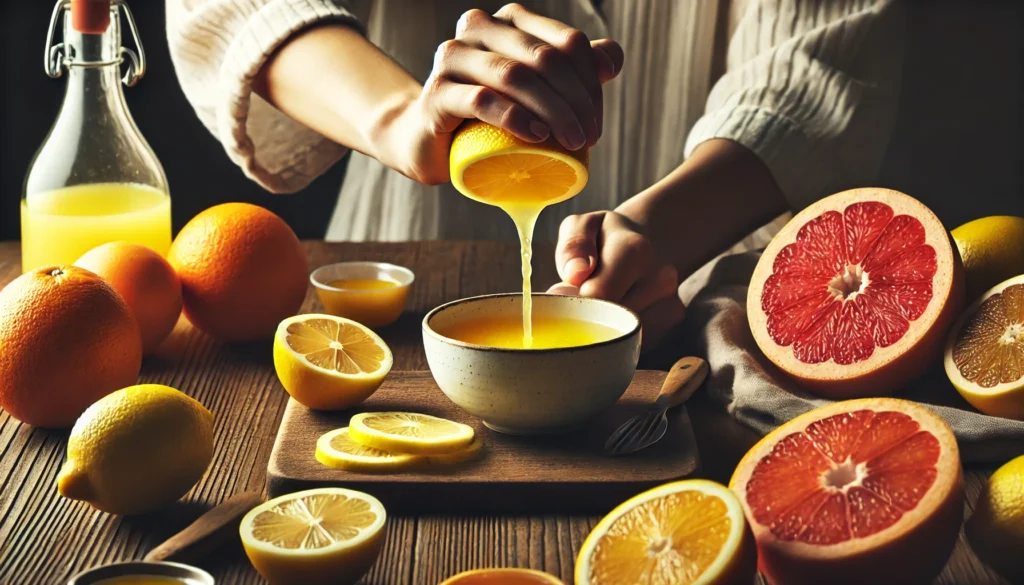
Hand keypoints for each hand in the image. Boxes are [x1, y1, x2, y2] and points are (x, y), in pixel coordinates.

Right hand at [374, 3, 623, 184]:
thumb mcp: (536, 92)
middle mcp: (478, 29)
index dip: (590, 83)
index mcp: (509, 22)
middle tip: (587, 138)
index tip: (595, 125)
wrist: (427, 141)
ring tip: (570, 142)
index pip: (567, 43)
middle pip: (545, 57)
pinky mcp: (437, 93)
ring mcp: (453, 58)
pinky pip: (481, 99)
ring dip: (552, 110)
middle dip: (575, 100)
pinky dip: (514, 117)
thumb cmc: (487, 117)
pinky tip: (536, 136)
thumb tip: (612, 59)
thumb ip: (574, 69)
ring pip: (515, 75)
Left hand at [547, 211, 685, 350]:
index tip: (563, 294)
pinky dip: (619, 334)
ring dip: (604, 326)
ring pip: (624, 336)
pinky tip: (616, 313)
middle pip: (612, 319)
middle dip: (588, 315)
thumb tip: (574, 275)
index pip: (599, 294)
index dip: (573, 300)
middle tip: (580, 299)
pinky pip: (635, 343)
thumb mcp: (582, 225)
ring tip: (602, 302)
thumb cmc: (605, 237)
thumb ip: (573, 245)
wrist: (649, 242)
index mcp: (636, 251)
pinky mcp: (671, 323)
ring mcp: (671, 303)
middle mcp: (661, 279)